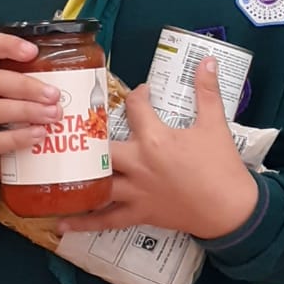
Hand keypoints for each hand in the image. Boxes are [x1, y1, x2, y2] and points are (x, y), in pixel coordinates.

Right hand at [0, 31, 62, 190]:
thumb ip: (25, 86)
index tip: (33, 51)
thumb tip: (73, 81)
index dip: (7, 45)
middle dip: (26, 87)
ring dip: (26, 111)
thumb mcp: (2, 96)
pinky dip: (18, 138)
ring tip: (53, 115)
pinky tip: (38, 135)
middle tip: (54, 95)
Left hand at [59, 58, 258, 239]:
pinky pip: (106, 220)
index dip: (136, 95)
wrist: (231, 210)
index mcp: (156, 139)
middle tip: (78, 127)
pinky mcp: (139, 213)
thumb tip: (208, 60)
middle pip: (102, 147)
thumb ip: (207, 91)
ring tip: (52, 174)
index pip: (136, 108)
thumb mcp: (215, 125)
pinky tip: (61, 223)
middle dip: (88, 136)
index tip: (141, 94)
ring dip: (75, 180)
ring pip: (97, 185)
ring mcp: (136, 191)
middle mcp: (139, 164)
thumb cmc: (222, 167)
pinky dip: (84, 223)